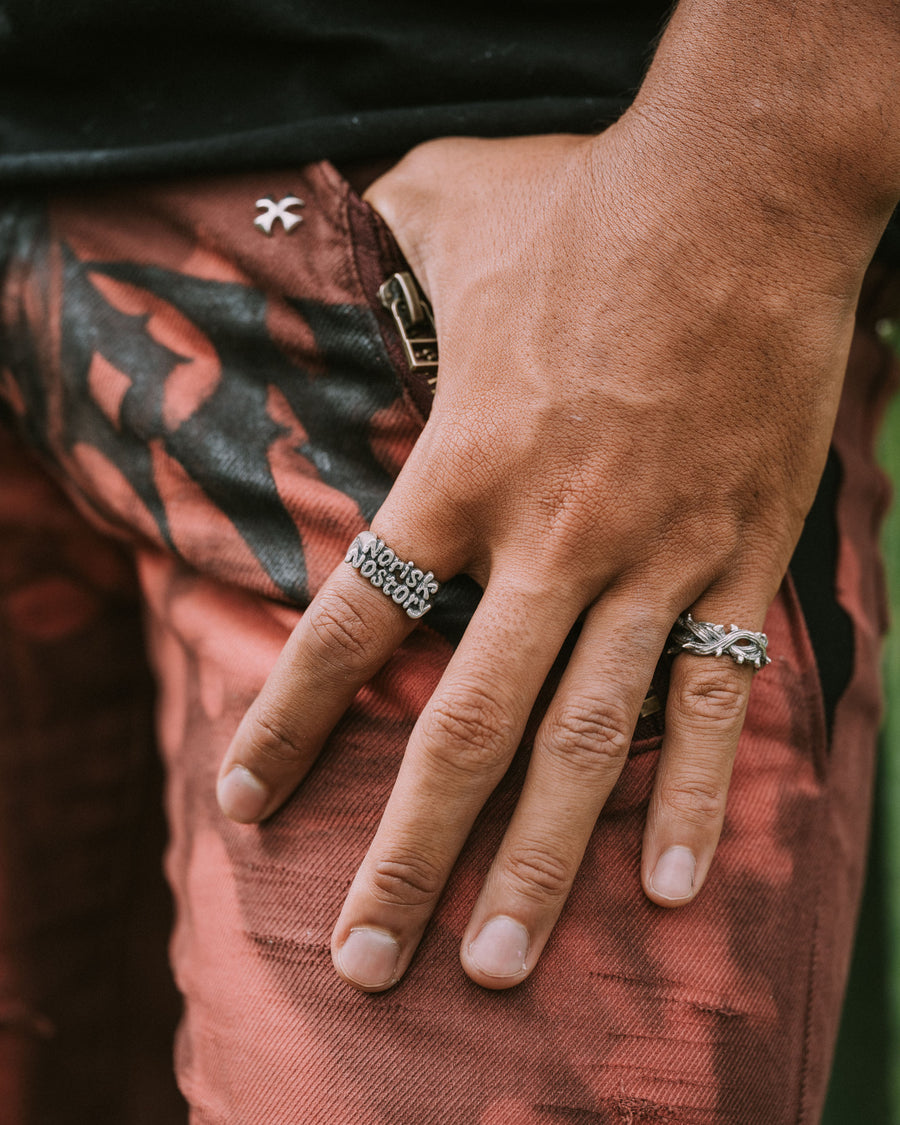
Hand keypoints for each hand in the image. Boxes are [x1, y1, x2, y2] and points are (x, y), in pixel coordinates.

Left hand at [215, 106, 876, 991]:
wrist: (741, 196)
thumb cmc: (587, 207)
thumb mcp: (456, 210)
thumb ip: (382, 238)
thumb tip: (339, 213)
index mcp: (460, 469)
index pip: (352, 622)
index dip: (291, 722)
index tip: (244, 801)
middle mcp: (545, 540)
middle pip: (461, 728)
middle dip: (408, 858)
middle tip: (363, 966)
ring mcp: (649, 560)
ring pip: (584, 743)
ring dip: (541, 863)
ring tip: (502, 967)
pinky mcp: (738, 557)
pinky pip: (716, 698)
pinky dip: (695, 795)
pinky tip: (674, 888)